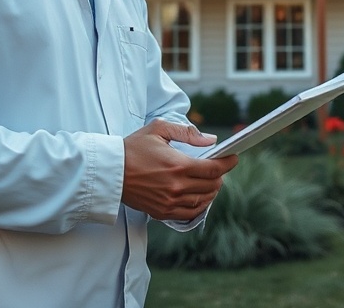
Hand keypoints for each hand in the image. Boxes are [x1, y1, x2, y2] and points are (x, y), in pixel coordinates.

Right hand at [122, 120, 238, 220]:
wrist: (110, 172)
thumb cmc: (132, 148)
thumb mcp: (158, 129)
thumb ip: (187, 132)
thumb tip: (211, 140)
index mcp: (178, 165)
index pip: (214, 168)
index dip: (228, 163)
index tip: (234, 158)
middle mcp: (176, 186)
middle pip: (211, 185)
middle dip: (220, 176)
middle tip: (220, 168)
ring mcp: (170, 202)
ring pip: (203, 201)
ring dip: (212, 191)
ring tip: (212, 182)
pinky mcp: (162, 212)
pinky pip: (189, 213)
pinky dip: (200, 206)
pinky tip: (200, 198)